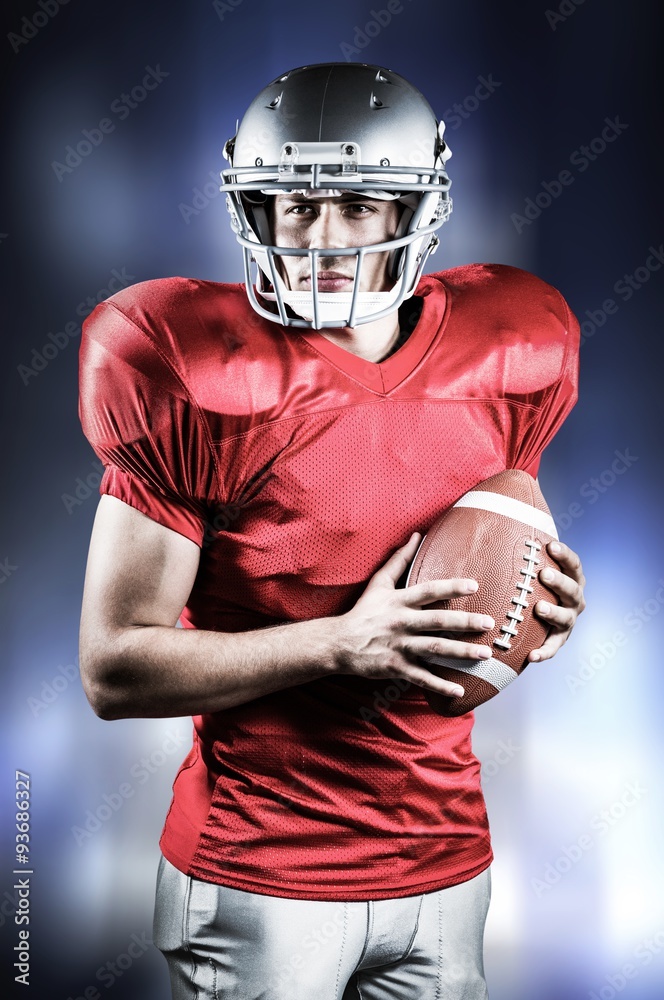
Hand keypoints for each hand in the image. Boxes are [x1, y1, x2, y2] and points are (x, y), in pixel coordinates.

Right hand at [334, 532, 494, 698]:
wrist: (338, 643)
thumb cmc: (363, 611)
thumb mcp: (379, 583)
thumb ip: (400, 559)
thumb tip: (417, 535)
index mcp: (399, 601)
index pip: (428, 591)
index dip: (451, 588)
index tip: (474, 586)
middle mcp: (400, 622)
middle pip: (437, 621)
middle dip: (464, 622)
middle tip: (488, 623)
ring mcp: (398, 646)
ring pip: (434, 649)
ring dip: (460, 652)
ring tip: (484, 654)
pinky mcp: (395, 667)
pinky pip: (421, 677)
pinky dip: (440, 685)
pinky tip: (460, 691)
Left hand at [529, 540, 585, 661]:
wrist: (537, 612)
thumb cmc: (532, 580)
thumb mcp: (531, 565)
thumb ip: (523, 550)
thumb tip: (500, 523)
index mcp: (572, 578)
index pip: (573, 564)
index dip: (564, 555)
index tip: (551, 546)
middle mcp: (575, 599)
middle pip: (572, 589)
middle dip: (559, 581)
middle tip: (544, 574)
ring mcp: (569, 620)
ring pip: (566, 617)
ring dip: (554, 613)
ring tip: (539, 608)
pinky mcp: (558, 639)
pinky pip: (552, 647)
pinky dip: (544, 652)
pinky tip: (532, 657)